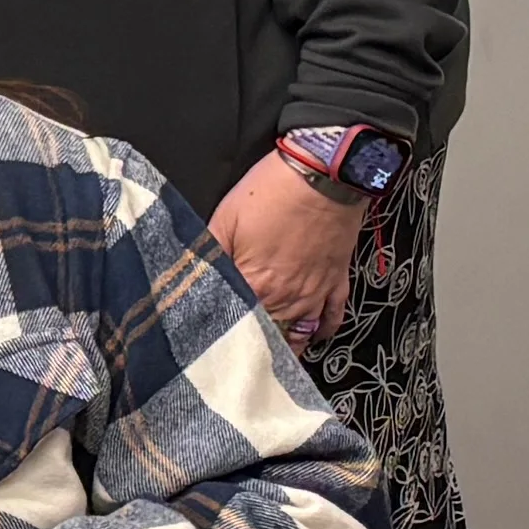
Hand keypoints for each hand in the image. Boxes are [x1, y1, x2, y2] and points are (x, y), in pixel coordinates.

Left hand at [208, 144, 367, 342]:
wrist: (324, 173)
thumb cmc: (272, 191)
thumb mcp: (226, 217)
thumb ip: (208, 251)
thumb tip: (191, 275)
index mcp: (255, 284)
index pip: (235, 322)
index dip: (223, 331)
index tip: (211, 339)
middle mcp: (286, 297)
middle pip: (268, 333)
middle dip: (254, 343)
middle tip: (239, 354)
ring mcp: (314, 292)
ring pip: (299, 332)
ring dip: (286, 345)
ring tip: (271, 355)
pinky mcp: (337, 280)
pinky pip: (332, 317)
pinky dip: (321, 331)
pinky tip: (312, 337)